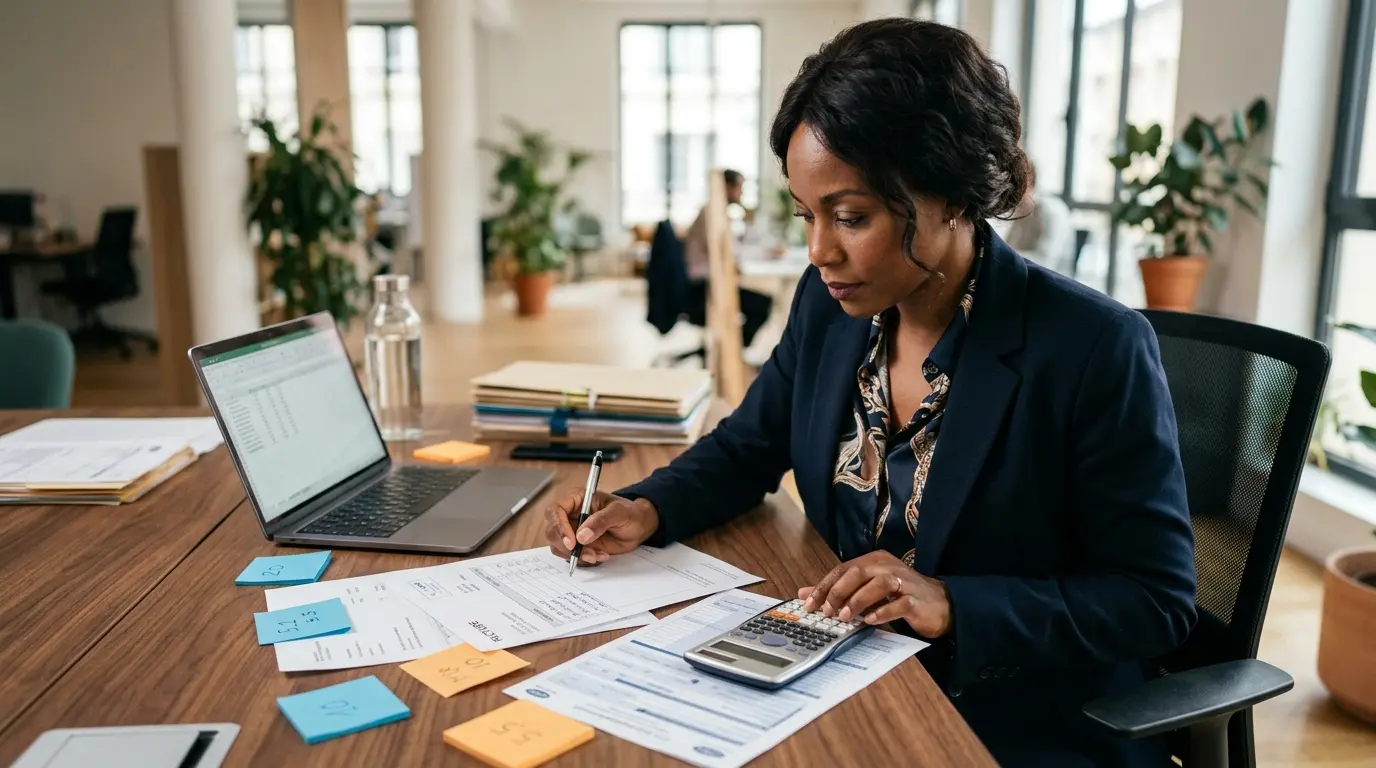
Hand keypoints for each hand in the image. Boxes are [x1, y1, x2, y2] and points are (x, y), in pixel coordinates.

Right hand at [543, 490, 658, 564]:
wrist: (638, 527)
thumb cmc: (630, 513)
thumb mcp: (619, 512)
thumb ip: (601, 521)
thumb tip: (581, 536)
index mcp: (576, 499)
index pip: (555, 510)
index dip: (559, 526)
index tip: (572, 542)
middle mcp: (569, 515)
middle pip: (552, 531)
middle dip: (567, 546)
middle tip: (588, 553)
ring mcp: (572, 531)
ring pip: (559, 547)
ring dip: (577, 555)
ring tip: (599, 554)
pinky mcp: (577, 545)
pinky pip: (570, 556)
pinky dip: (583, 560)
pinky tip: (600, 555)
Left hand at [799, 551, 951, 637]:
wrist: (940, 604)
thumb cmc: (900, 596)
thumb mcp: (866, 591)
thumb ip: (839, 591)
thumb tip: (805, 594)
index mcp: (874, 561)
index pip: (843, 569)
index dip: (824, 586)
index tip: (809, 604)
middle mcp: (888, 567)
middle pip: (858, 572)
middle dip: (838, 592)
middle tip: (826, 611)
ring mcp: (905, 582)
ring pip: (879, 584)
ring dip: (858, 600)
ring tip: (844, 617)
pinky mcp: (917, 600)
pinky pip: (899, 603)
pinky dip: (883, 611)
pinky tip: (870, 620)